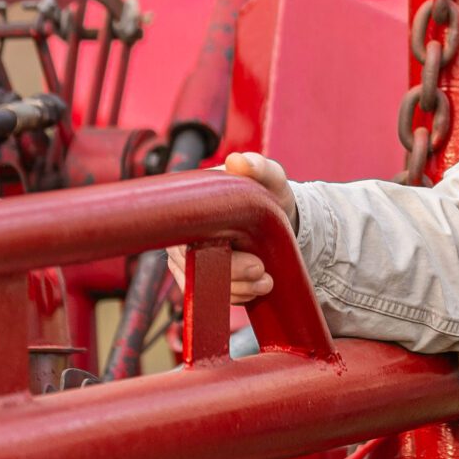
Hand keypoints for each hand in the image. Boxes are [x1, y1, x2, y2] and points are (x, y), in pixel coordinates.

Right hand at [172, 153, 295, 305]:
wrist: (280, 221)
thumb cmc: (269, 193)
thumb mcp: (271, 178)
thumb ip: (259, 166)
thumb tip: (237, 161)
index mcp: (190, 203)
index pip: (179, 232)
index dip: (203, 249)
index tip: (235, 249)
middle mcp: (181, 230)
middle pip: (188, 263)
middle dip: (228, 274)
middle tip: (260, 270)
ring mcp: (187, 256)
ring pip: (198, 283)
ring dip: (235, 289)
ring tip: (265, 281)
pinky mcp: (200, 276)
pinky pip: (208, 294)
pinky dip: (233, 296)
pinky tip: (255, 288)